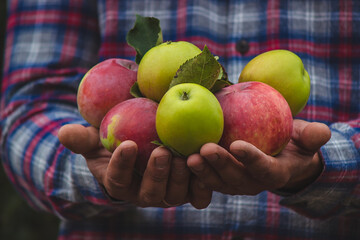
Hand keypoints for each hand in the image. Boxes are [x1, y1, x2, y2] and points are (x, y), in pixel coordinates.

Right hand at [58, 124, 211, 208]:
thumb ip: (82, 138)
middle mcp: (144, 193)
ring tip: (185, 156)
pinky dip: (203, 184)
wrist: (144, 147)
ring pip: (174, 195)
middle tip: (161, 151)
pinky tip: (206, 162)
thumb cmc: (116, 142)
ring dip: (180, 177)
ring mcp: (168, 193)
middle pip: (149, 193)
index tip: (126, 145)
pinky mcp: (189, 189)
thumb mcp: (97, 138)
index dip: (121, 166)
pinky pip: (198, 194)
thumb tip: (64, 133)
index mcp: (120, 183)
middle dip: (155, 174)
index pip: (117, 180)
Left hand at [187, 119, 330, 194]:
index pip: (264, 169)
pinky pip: (206, 176)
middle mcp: (252, 182)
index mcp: (274, 173)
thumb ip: (313, 136)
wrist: (277, 154)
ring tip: (188, 156)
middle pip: (235, 177)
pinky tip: (179, 154)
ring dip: (202, 170)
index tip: (238, 145)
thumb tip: (320, 132)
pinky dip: (194, 168)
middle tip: (205, 149)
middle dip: (220, 165)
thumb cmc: (292, 143)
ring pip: (217, 181)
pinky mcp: (220, 178)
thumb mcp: (306, 138)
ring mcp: (234, 182)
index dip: (252, 159)